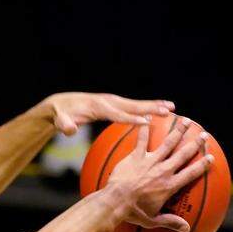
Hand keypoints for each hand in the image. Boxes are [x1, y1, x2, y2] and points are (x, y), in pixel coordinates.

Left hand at [45, 93, 174, 134]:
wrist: (61, 104)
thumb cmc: (62, 115)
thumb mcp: (61, 120)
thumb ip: (65, 125)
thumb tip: (70, 130)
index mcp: (98, 106)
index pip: (117, 114)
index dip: (130, 119)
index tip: (146, 122)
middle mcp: (108, 101)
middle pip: (132, 106)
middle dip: (150, 108)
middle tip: (168, 110)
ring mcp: (113, 101)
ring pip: (136, 104)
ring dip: (154, 105)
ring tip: (172, 107)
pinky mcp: (115, 104)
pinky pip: (134, 106)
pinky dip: (148, 107)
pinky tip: (161, 109)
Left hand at [104, 117, 213, 231]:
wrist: (115, 202)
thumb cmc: (132, 213)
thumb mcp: (152, 221)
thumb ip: (170, 222)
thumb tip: (187, 229)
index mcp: (170, 185)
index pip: (191, 173)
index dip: (202, 164)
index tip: (211, 157)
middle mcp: (163, 171)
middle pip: (183, 154)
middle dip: (195, 144)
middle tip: (204, 135)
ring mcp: (150, 162)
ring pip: (167, 143)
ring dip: (178, 131)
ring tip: (186, 121)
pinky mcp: (135, 157)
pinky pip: (141, 140)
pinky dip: (145, 129)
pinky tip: (148, 118)